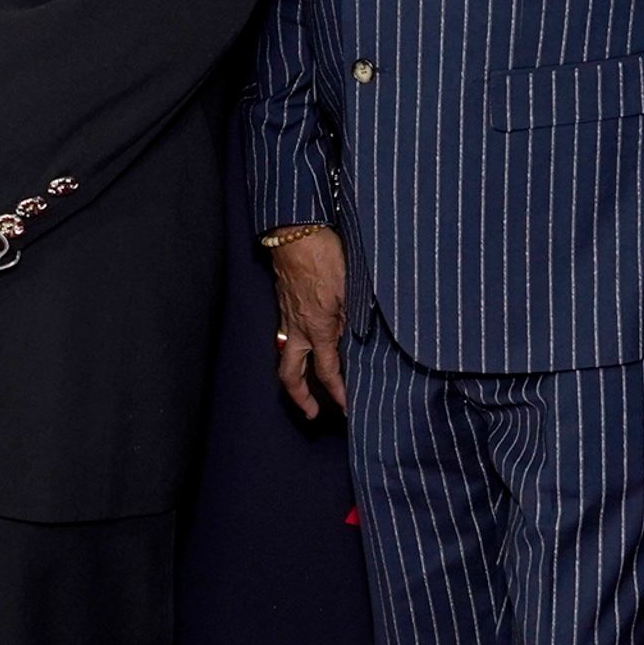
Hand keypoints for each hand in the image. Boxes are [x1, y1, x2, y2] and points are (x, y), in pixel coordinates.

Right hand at [267, 227, 348, 419]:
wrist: (294, 231)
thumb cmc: (324, 255)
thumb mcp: (351, 286)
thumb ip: (355, 314)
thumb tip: (359, 334)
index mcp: (317, 327)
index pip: (327, 370)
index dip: (337, 392)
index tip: (346, 407)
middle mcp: (297, 327)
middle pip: (291, 374)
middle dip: (300, 397)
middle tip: (311, 413)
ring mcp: (287, 316)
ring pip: (285, 355)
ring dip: (294, 375)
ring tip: (303, 387)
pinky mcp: (284, 303)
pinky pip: (285, 336)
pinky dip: (293, 350)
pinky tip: (304, 346)